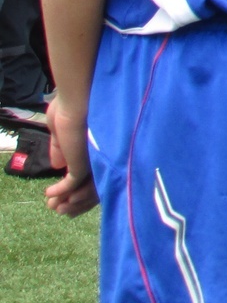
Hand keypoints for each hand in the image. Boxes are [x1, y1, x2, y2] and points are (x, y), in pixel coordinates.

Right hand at [44, 94, 95, 217]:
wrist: (78, 95)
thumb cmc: (72, 103)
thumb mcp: (63, 128)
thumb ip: (62, 147)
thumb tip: (58, 165)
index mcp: (101, 148)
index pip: (96, 174)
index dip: (81, 187)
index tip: (64, 195)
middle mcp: (102, 156)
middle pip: (92, 188)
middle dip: (75, 201)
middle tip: (57, 208)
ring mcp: (95, 160)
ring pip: (83, 190)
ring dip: (67, 200)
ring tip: (52, 206)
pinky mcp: (85, 162)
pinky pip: (71, 184)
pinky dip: (59, 191)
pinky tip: (48, 194)